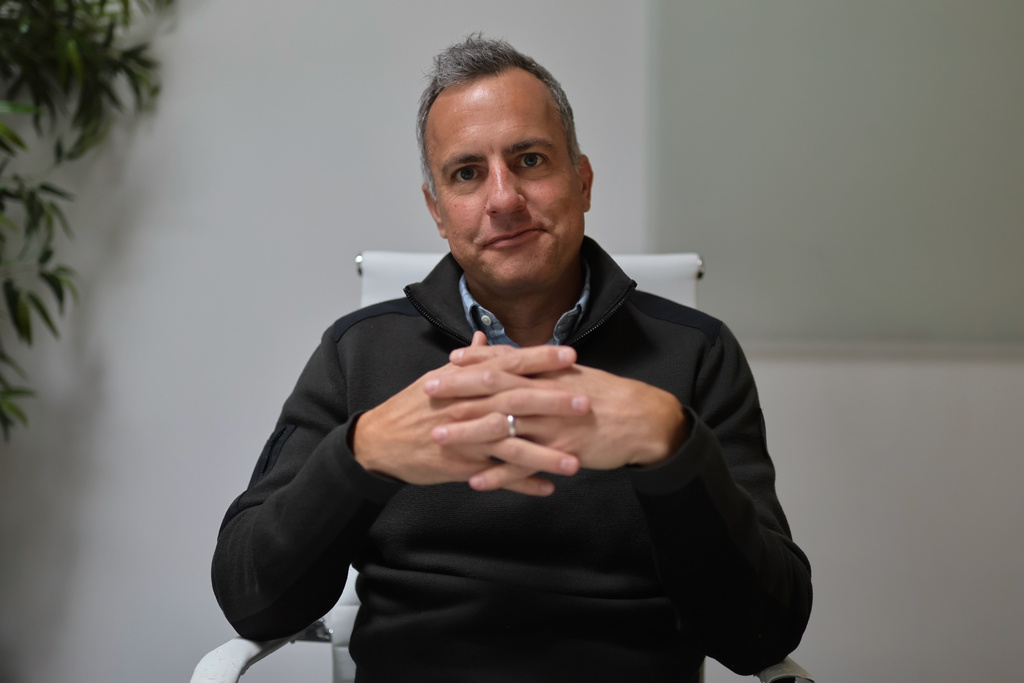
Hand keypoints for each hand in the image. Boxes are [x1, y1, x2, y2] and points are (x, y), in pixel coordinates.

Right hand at [352, 333, 587, 495]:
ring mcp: (466, 438)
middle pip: (516, 401)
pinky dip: (522, 483)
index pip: (509, 364)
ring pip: (512, 445)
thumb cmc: (410, 408)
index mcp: (466, 382)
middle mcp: (469, 406)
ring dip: (545, 454)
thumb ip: (467, 362)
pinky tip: (547, 488)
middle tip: (585, 403)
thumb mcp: (436, 378)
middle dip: (553, 402)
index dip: (540, 359)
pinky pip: (498, 477)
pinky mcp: (462, 465)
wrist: (380, 442)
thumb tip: (484, 339)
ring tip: (576, 461)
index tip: (570, 355)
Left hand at [432, 345, 689, 490]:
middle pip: (495, 389)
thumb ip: (542, 367)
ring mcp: (551, 423)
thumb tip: (518, 358)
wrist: (642, 419)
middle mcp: (546, 395)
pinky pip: (524, 464)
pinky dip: (498, 473)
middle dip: (459, 390)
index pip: (505, 364)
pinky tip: (474, 480)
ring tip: (439, 436)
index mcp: (548, 374)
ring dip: (468, 432)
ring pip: (503, 426)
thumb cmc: (607, 396)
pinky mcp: (560, 451)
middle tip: (427, 390)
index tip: (447, 361)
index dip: (475, 362)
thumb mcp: (574, 375)